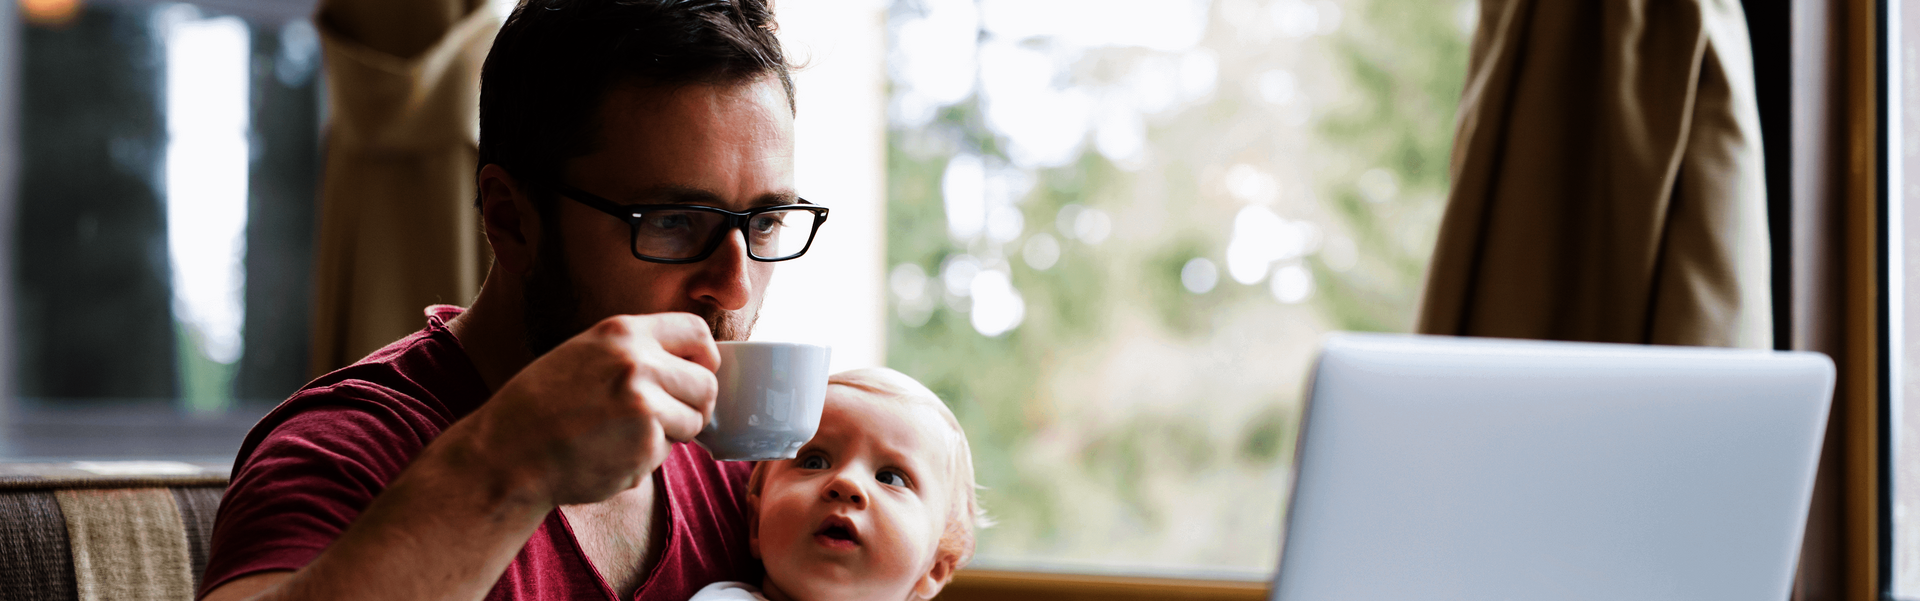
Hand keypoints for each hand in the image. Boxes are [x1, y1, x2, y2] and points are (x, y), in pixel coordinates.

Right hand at [452, 312, 720, 505]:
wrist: (507, 452)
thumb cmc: (544, 405)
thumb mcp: (587, 353)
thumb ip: (637, 352)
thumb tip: (695, 367)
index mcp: (623, 332)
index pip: (698, 332)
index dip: (704, 358)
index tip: (695, 375)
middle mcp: (637, 362)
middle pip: (707, 383)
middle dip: (693, 405)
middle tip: (663, 418)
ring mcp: (644, 404)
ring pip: (695, 420)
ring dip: (672, 434)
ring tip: (626, 434)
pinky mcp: (644, 445)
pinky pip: (667, 452)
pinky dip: (645, 459)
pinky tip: (609, 454)